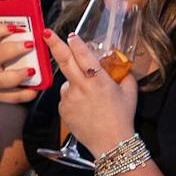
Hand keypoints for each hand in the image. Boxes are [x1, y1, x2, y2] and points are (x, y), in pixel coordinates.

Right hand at [0, 19, 38, 113]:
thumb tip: (31, 28)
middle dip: (13, 49)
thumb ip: (3, 41)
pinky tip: (34, 89)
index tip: (16, 27)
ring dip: (18, 75)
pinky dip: (25, 94)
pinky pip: (11, 97)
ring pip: (0, 80)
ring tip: (32, 70)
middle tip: (30, 44)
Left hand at [46, 26, 136, 152]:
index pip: (84, 56)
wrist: (110, 143)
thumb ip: (123, 74)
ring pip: (67, 82)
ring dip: (75, 83)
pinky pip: (65, 97)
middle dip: (54, 44)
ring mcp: (68, 99)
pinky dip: (73, 98)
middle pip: (64, 61)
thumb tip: (118, 63)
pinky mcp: (62, 109)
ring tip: (91, 100)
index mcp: (98, 80)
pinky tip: (85, 109)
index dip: (76, 44)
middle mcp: (81, 87)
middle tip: (45, 32)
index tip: (70, 35)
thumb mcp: (130, 91)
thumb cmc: (122, 116)